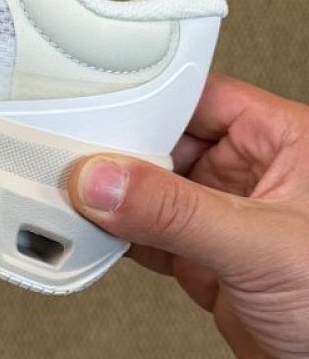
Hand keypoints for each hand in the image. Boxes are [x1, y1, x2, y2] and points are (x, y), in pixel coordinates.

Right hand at [68, 73, 308, 358]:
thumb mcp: (260, 246)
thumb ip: (175, 212)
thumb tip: (102, 181)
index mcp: (286, 142)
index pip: (201, 98)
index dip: (147, 100)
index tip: (93, 110)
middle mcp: (253, 174)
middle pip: (165, 143)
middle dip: (117, 154)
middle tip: (72, 164)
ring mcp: (226, 218)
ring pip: (151, 192)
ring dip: (111, 200)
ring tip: (73, 200)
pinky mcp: (205, 260)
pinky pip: (146, 234)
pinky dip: (115, 237)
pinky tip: (92, 234)